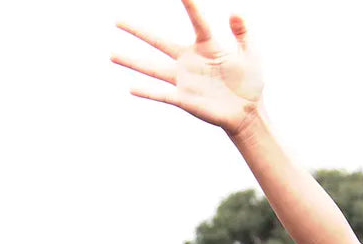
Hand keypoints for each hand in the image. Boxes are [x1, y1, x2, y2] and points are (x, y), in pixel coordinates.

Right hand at [112, 0, 262, 134]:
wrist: (247, 113)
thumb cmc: (250, 82)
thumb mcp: (251, 55)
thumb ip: (243, 33)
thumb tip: (236, 13)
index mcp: (207, 45)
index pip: (196, 20)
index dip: (190, 5)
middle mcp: (189, 60)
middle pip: (158, 41)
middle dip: (138, 31)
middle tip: (117, 20)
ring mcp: (184, 80)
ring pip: (153, 68)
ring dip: (132, 61)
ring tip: (112, 55)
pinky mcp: (185, 99)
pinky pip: (162, 94)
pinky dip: (147, 92)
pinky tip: (131, 88)